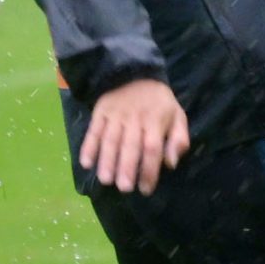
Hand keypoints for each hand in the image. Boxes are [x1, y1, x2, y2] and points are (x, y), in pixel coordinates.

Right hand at [78, 78, 190, 195]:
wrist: (134, 74)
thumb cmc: (158, 102)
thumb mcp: (177, 115)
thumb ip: (179, 140)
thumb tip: (171, 163)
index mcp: (156, 121)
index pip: (152, 149)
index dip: (149, 170)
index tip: (145, 190)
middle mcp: (135, 119)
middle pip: (130, 146)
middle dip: (126, 168)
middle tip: (123, 188)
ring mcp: (115, 115)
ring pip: (110, 140)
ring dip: (107, 161)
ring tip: (105, 180)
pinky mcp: (100, 112)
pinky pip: (93, 130)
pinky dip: (88, 146)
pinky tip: (86, 163)